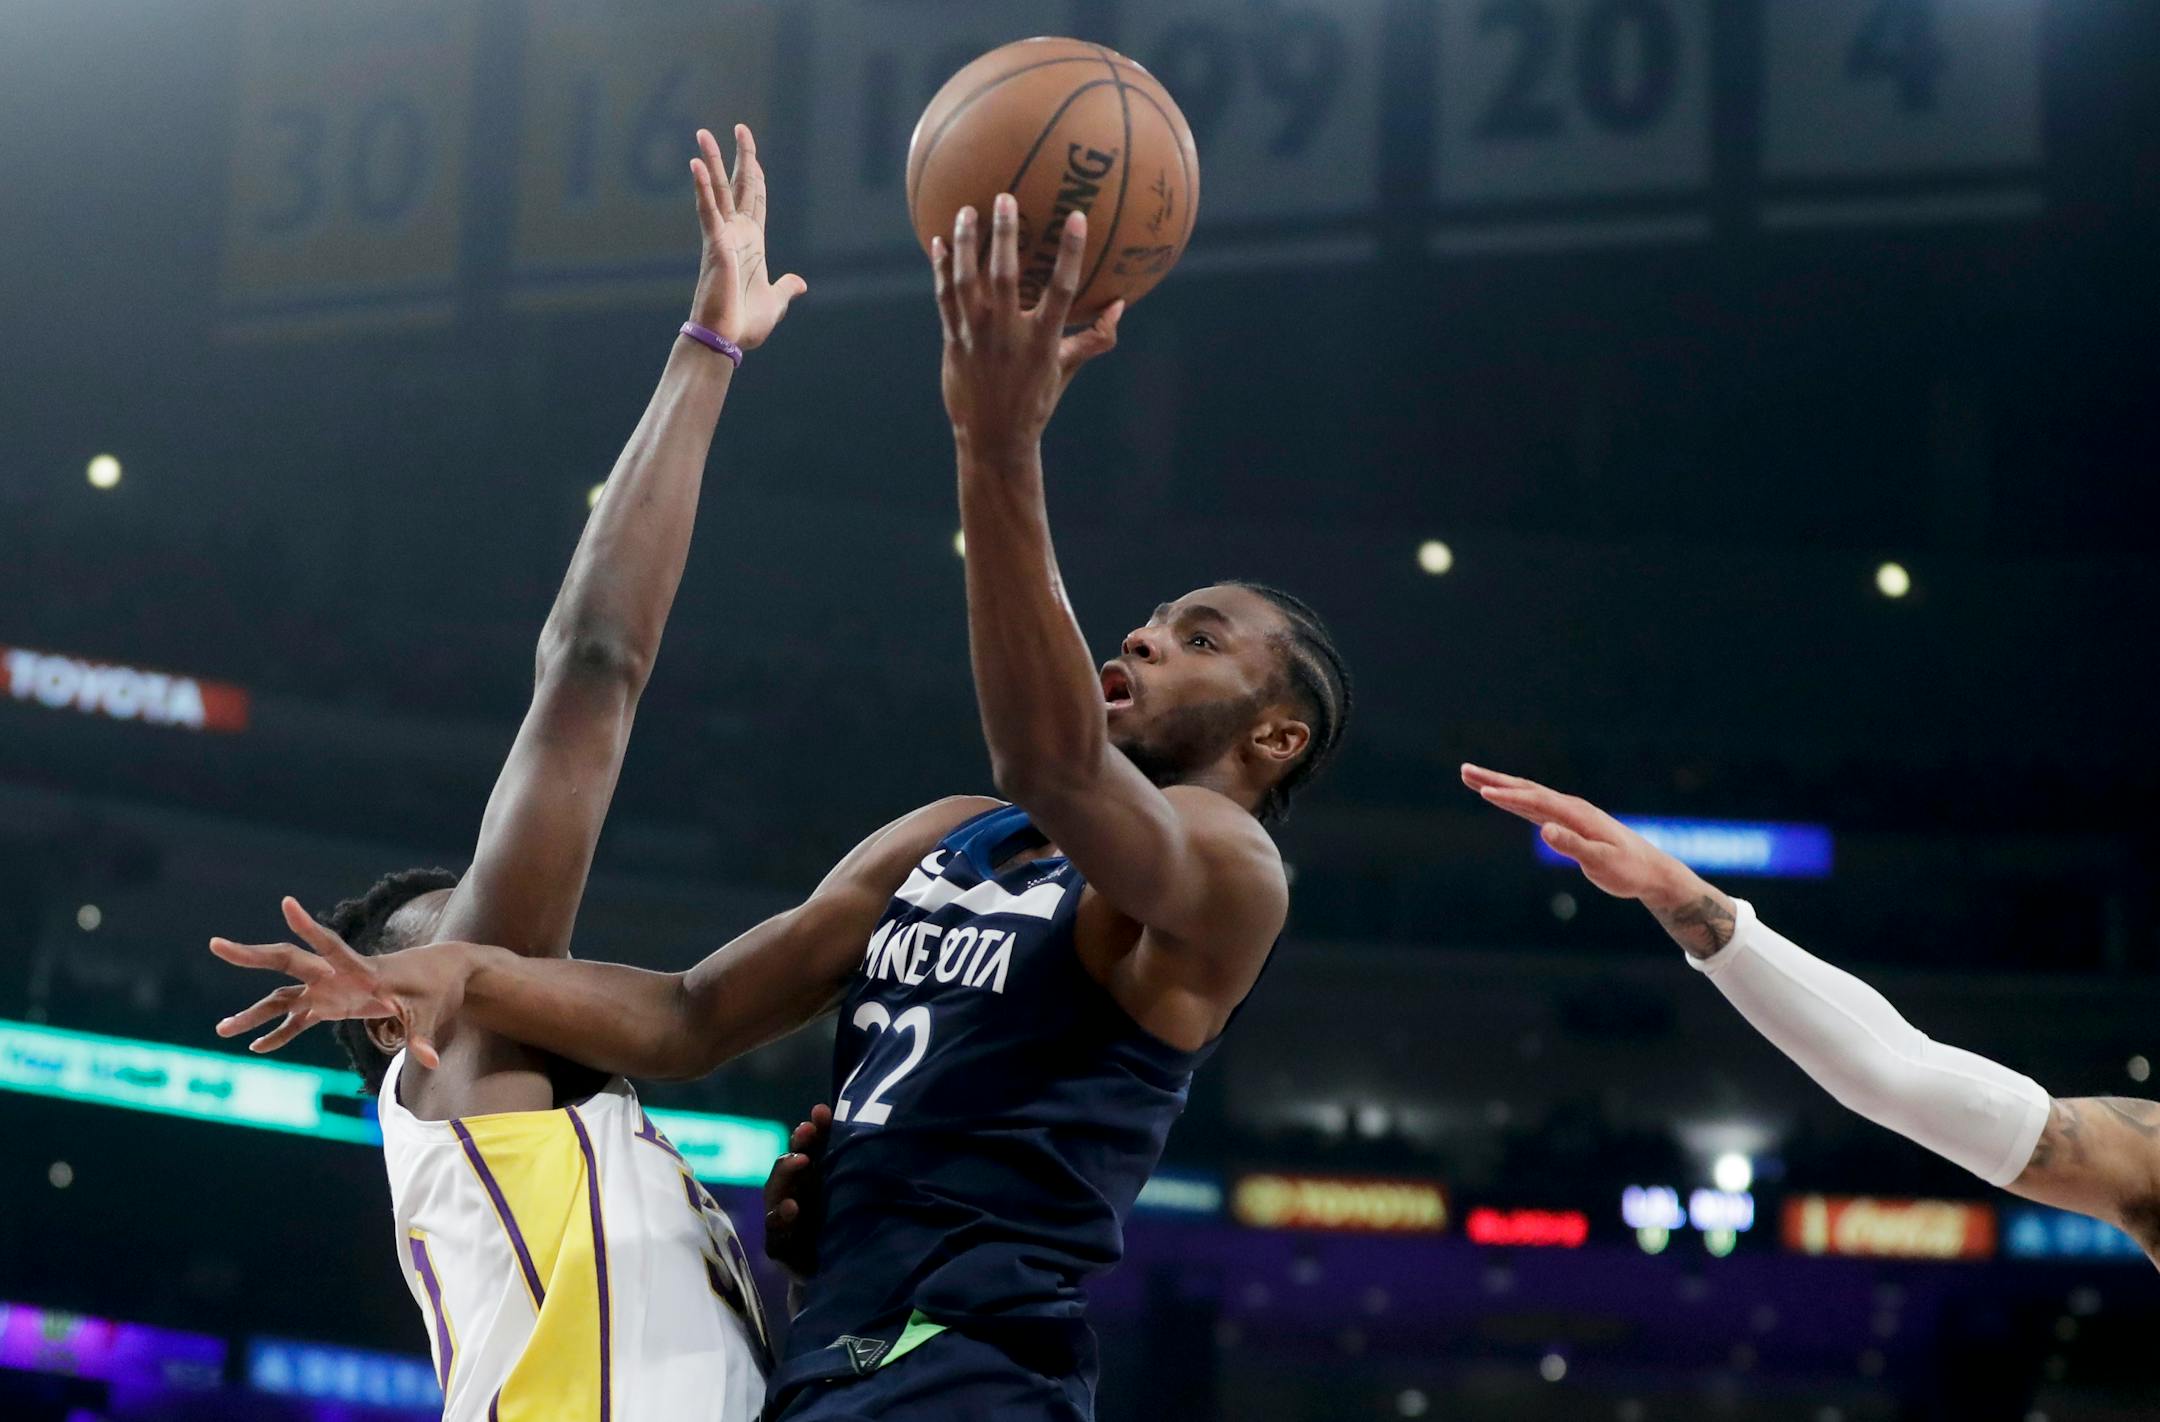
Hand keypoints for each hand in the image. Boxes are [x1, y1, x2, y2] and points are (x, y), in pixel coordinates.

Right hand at [209, 896, 468, 1065]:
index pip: (330, 944)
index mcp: (361, 968)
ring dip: (254, 1014)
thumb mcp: (429, 1012)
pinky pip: (298, 1020)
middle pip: (288, 962)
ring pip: (283, 998)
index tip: (286, 902)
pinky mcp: (332, 1004)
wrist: (439, 976)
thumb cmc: (434, 989)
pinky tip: (257, 1047)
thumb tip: (431, 1062)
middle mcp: (337, 974)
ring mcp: (330, 989)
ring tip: (221, 1030)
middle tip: (215, 944)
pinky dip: (281, 1033)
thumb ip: (421, 1036)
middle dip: (252, 956)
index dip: (308, 926)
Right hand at [688, 125, 805, 349]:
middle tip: (739, 126)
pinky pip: (707, 210)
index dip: (755, 174)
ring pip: (717, 190)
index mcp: (752, 243)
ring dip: (712, 161)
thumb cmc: (744, 325)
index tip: (752, 152)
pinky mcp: (714, 244)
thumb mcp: (774, 303)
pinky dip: (702, 187)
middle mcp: (735, 234)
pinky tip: (696, 163)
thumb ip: (785, 289)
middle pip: (738, 186)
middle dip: (739, 156)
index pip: (754, 199)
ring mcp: (723, 236)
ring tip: (704, 133)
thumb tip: (799, 283)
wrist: (727, 339)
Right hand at [762, 1103, 831, 1282]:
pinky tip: (792, 1208)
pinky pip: (776, 1230)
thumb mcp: (837, 1182)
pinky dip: (781, 1217)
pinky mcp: (779, 1245)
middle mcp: (790, 1192)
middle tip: (806, 1138)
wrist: (834, 1269)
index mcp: (806, 1176)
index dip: (809, 1132)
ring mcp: (781, 1218)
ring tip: (800, 1162)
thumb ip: (833, 1148)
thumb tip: (822, 1107)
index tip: (819, 1117)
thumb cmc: (833, 1218)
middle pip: (785, 1168)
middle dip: (795, 1150)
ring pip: (775, 1194)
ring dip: (786, 1177)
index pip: (804, 1147)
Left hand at [933, 195, 1123, 460]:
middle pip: (1005, 276)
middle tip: (1005, 198)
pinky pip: (944, 297)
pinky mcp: (954, 340)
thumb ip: (1095, 339)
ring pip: (967, 281)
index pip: (1062, 290)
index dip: (1070, 253)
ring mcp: (976, 336)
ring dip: (965, 244)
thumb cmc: (1035, 402)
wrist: (993, 438)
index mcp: (1042, 341)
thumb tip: (1120, 306)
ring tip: (966, 210)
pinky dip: (940, 269)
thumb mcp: (1066, 370)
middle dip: (1004, 235)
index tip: (1077, 217)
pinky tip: (938, 243)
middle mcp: (1008, 335)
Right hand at [1460, 764, 1700, 909]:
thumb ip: (1573, 846)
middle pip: (1526, 789)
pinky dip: (1515, 798)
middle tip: (1464, 770)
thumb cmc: (1628, 870)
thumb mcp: (1602, 863)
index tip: (1483, 790)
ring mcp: (1569, 813)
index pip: (1536, 801)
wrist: (1652, 870)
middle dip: (1494, 779)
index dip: (1509, 796)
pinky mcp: (1568, 822)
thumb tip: (1545, 830)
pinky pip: (1535, 806)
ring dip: (1500, 785)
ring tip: (1473, 778)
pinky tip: (1503, 796)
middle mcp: (1571, 808)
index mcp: (1577, 814)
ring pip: (1528, 794)